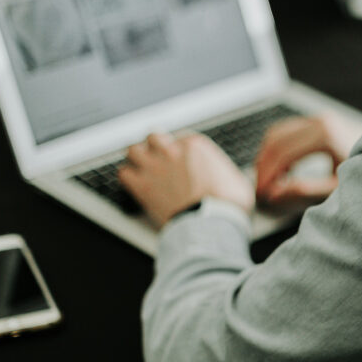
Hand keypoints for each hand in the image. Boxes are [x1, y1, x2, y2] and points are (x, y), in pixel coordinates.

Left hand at [119, 132, 254, 226]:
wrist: (210, 223)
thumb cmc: (227, 205)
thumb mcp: (237, 181)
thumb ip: (226, 172)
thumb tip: (231, 178)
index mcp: (196, 146)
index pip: (180, 137)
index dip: (180, 149)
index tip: (182, 159)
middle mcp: (172, 151)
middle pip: (153, 137)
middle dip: (155, 146)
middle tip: (158, 157)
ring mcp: (154, 167)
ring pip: (133, 150)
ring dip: (137, 158)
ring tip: (141, 166)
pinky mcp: (141, 186)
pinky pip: (123, 173)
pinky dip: (128, 177)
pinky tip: (135, 183)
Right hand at [254, 113, 361, 204]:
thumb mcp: (338, 188)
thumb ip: (306, 191)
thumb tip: (275, 193)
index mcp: (325, 134)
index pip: (282, 153)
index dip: (267, 175)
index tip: (262, 194)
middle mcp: (321, 120)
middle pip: (275, 140)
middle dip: (263, 166)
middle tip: (260, 190)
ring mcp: (320, 118)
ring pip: (278, 132)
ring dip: (268, 156)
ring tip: (269, 183)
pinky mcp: (321, 121)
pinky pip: (288, 131)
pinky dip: (278, 149)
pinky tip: (283, 171)